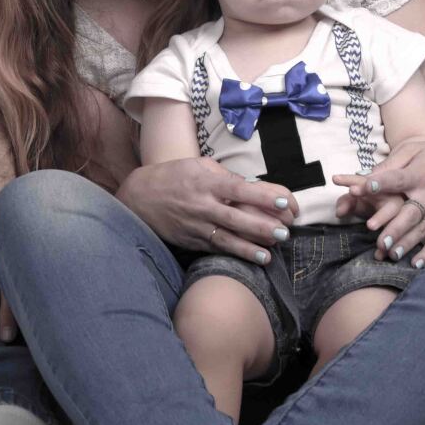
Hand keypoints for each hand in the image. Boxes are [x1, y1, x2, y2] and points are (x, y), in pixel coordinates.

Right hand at [117, 158, 291, 265]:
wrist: (139, 197)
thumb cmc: (173, 177)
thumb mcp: (197, 166)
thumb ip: (224, 175)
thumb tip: (250, 186)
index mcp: (205, 182)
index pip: (238, 190)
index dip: (261, 196)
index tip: (284, 202)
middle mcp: (201, 205)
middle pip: (235, 218)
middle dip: (261, 226)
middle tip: (285, 232)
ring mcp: (196, 225)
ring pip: (226, 239)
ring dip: (250, 248)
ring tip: (271, 254)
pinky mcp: (192, 241)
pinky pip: (217, 248)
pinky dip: (235, 254)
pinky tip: (255, 259)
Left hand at [332, 135, 424, 266]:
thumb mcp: (415, 149)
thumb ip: (392, 164)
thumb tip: (366, 177)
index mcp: (419, 175)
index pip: (395, 180)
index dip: (377, 184)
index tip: (357, 189)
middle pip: (409, 214)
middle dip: (394, 228)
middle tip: (379, 240)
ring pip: (421, 231)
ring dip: (406, 244)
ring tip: (391, 254)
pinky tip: (416, 264)